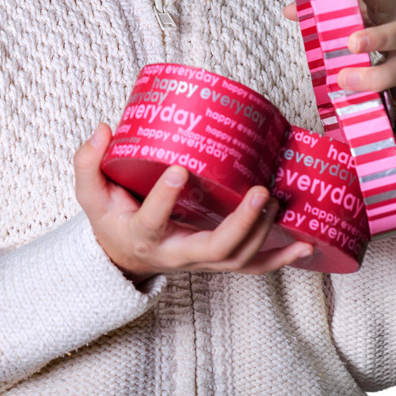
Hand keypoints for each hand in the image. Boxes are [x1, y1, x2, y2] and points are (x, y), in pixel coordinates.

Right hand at [74, 124, 313, 284]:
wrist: (125, 256)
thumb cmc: (112, 218)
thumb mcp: (91, 195)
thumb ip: (89, 163)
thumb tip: (103, 130)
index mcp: (142, 235)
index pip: (152, 222)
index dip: (165, 199)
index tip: (179, 170)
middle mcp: (176, 254)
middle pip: (213, 249)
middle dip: (240, 224)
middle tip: (257, 191)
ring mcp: (201, 261)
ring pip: (237, 258)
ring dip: (262, 232)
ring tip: (275, 199)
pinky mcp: (219, 261)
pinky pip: (253, 266)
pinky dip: (282, 258)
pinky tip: (307, 243)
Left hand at [283, 0, 395, 146]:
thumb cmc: (389, 30)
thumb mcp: (368, 15)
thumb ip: (331, 11)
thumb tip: (290, 10)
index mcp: (391, 11)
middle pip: (395, 33)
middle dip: (374, 37)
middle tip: (350, 43)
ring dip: (374, 79)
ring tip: (346, 83)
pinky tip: (387, 140)